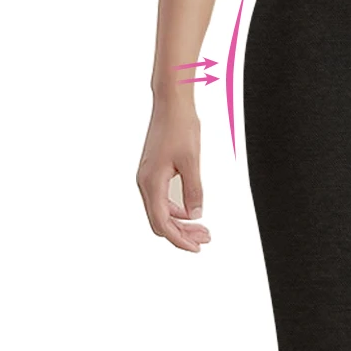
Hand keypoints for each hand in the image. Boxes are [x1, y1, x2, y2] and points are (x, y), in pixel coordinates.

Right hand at [136, 102, 209, 251]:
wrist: (171, 103)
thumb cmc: (181, 126)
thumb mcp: (192, 160)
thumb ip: (194, 189)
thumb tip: (197, 215)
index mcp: (152, 182)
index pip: (162, 223)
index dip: (179, 239)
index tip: (196, 247)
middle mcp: (145, 183)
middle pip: (161, 221)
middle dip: (183, 233)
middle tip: (206, 238)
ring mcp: (148, 177)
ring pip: (161, 210)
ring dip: (181, 221)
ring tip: (203, 228)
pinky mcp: (153, 171)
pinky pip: (162, 198)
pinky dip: (177, 208)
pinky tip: (192, 210)